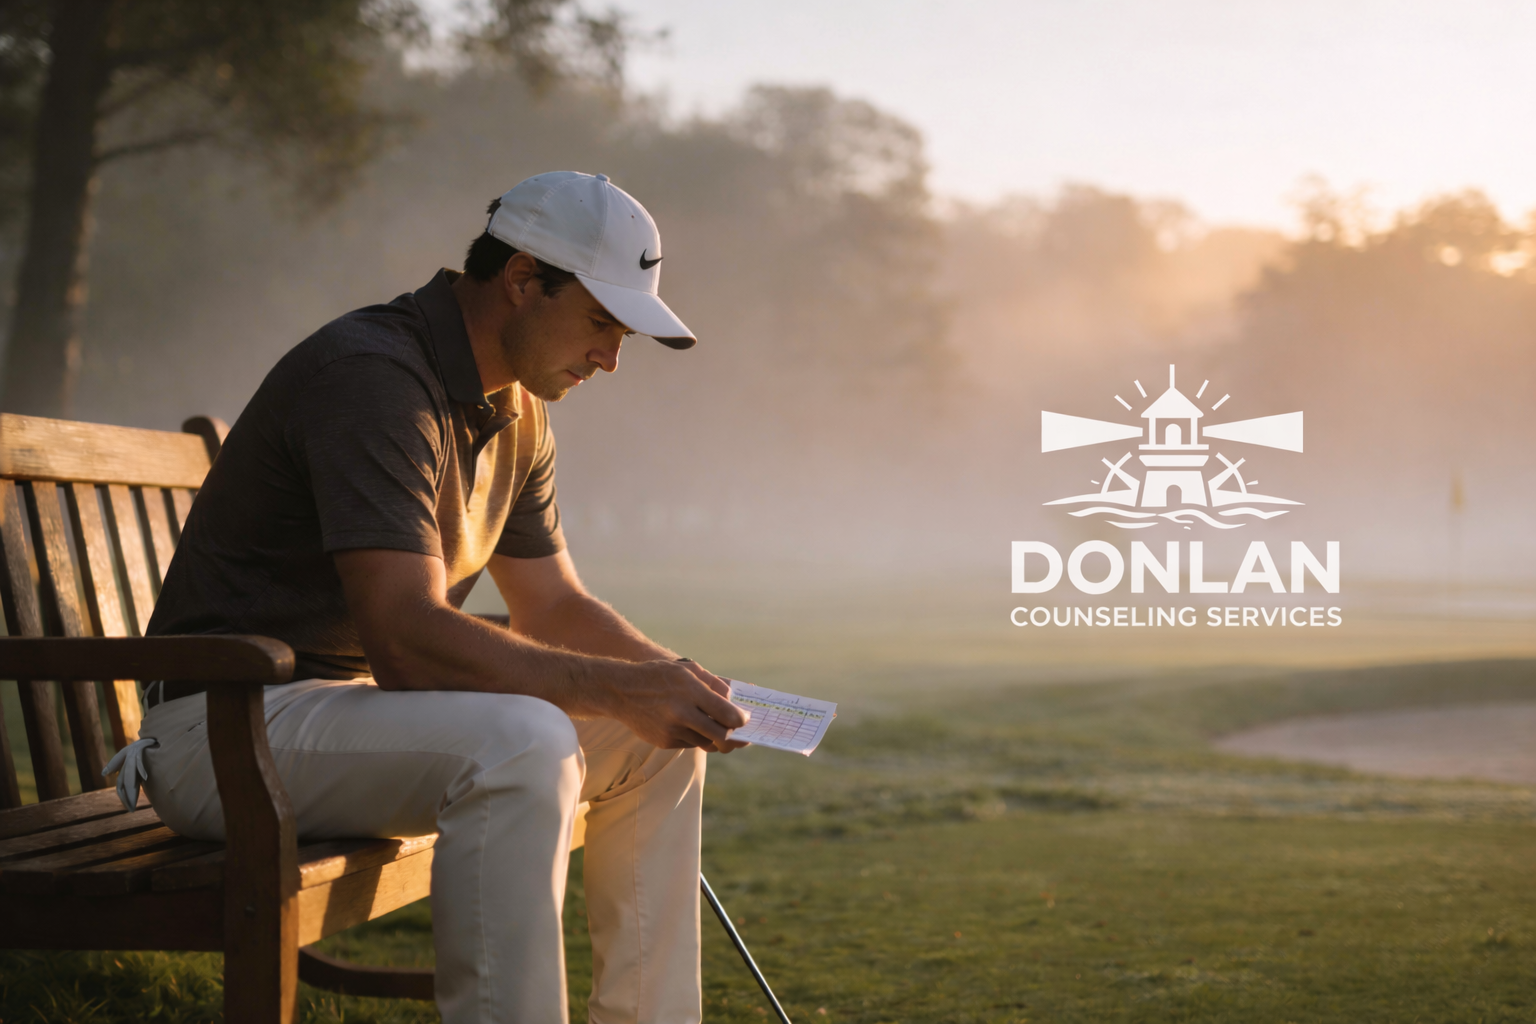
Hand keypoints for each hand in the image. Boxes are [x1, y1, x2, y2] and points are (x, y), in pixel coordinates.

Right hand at [609, 659, 750, 750]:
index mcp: (691, 691)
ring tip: (720, 730)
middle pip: (721, 735)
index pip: (727, 714)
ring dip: (716, 738)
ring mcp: (672, 730)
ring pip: (706, 742)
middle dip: (734, 737)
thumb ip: (713, 683)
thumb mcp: (687, 669)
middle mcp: (682, 713)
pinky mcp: (664, 742)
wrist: (620, 691)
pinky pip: (690, 744)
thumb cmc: (658, 675)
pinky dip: (697, 737)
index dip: (741, 720)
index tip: (746, 719)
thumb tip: (734, 698)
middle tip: (740, 734)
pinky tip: (695, 727)